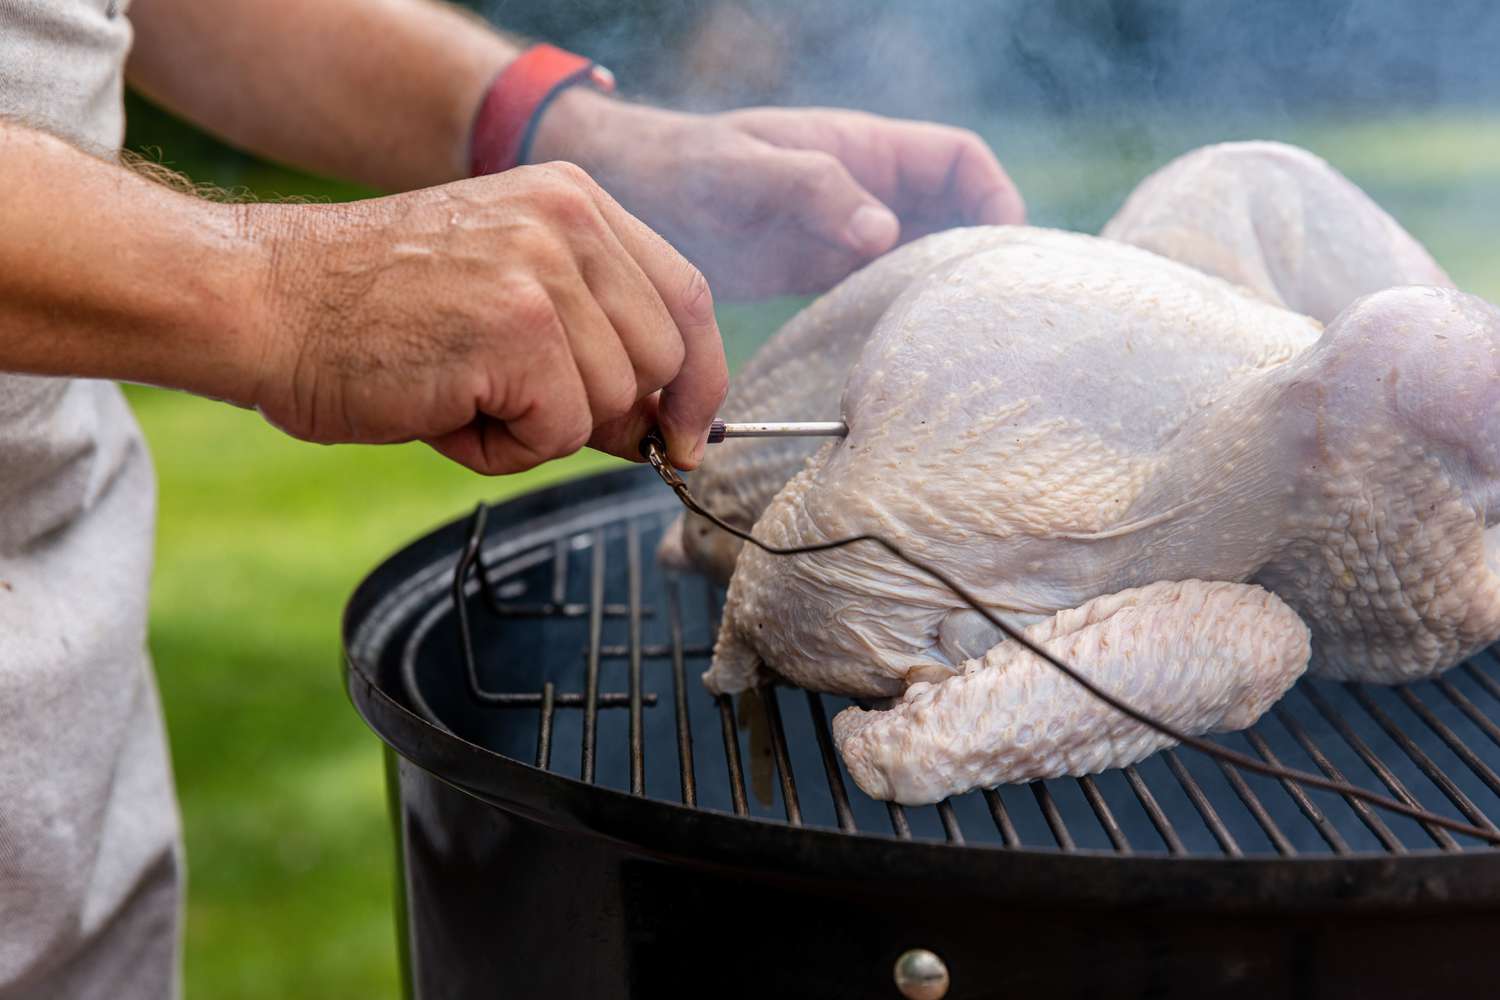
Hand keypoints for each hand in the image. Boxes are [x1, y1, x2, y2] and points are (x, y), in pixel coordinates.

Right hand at [243, 163, 727, 472]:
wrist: (263, 303)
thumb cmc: (372, 315)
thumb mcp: (504, 298)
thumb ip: (594, 346)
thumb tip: (669, 430)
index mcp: (575, 200)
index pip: (689, 294)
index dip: (702, 377)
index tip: (691, 433)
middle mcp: (571, 220)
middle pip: (663, 360)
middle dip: (607, 414)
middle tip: (515, 405)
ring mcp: (546, 269)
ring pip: (614, 405)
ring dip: (540, 430)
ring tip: (462, 392)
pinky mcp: (518, 326)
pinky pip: (561, 432)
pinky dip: (503, 448)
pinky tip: (444, 407)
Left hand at [531, 94, 1024, 298]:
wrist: (634, 195)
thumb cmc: (688, 165)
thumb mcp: (748, 169)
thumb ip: (815, 191)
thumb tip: (884, 233)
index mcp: (864, 150)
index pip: (959, 161)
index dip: (994, 195)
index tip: (1003, 246)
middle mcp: (867, 191)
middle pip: (953, 214)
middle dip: (978, 252)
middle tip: (990, 310)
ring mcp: (847, 233)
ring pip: (921, 256)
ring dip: (940, 290)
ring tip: (959, 339)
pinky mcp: (822, 272)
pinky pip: (879, 289)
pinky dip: (898, 313)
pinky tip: (901, 349)